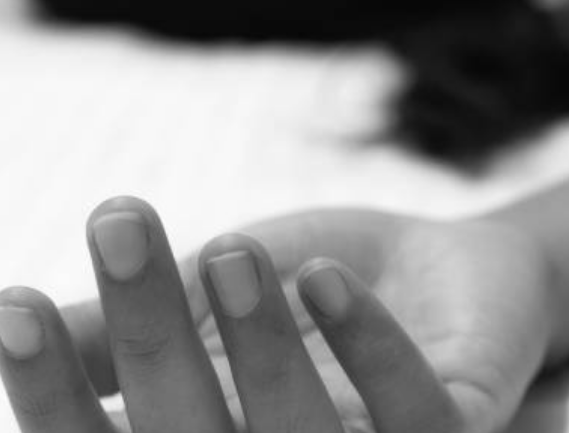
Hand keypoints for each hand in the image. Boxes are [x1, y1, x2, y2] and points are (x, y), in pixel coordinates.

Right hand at [0, 197, 463, 432]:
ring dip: (262, 344)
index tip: (16, 305)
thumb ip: (142, 321)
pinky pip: (420, 416)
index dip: (59, 391)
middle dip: (151, 334)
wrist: (442, 271)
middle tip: (118, 223)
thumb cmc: (318, 286)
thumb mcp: (221, 296)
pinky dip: (368, 347)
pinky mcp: (457, 429)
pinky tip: (324, 274)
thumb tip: (24, 315)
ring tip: (230, 249)